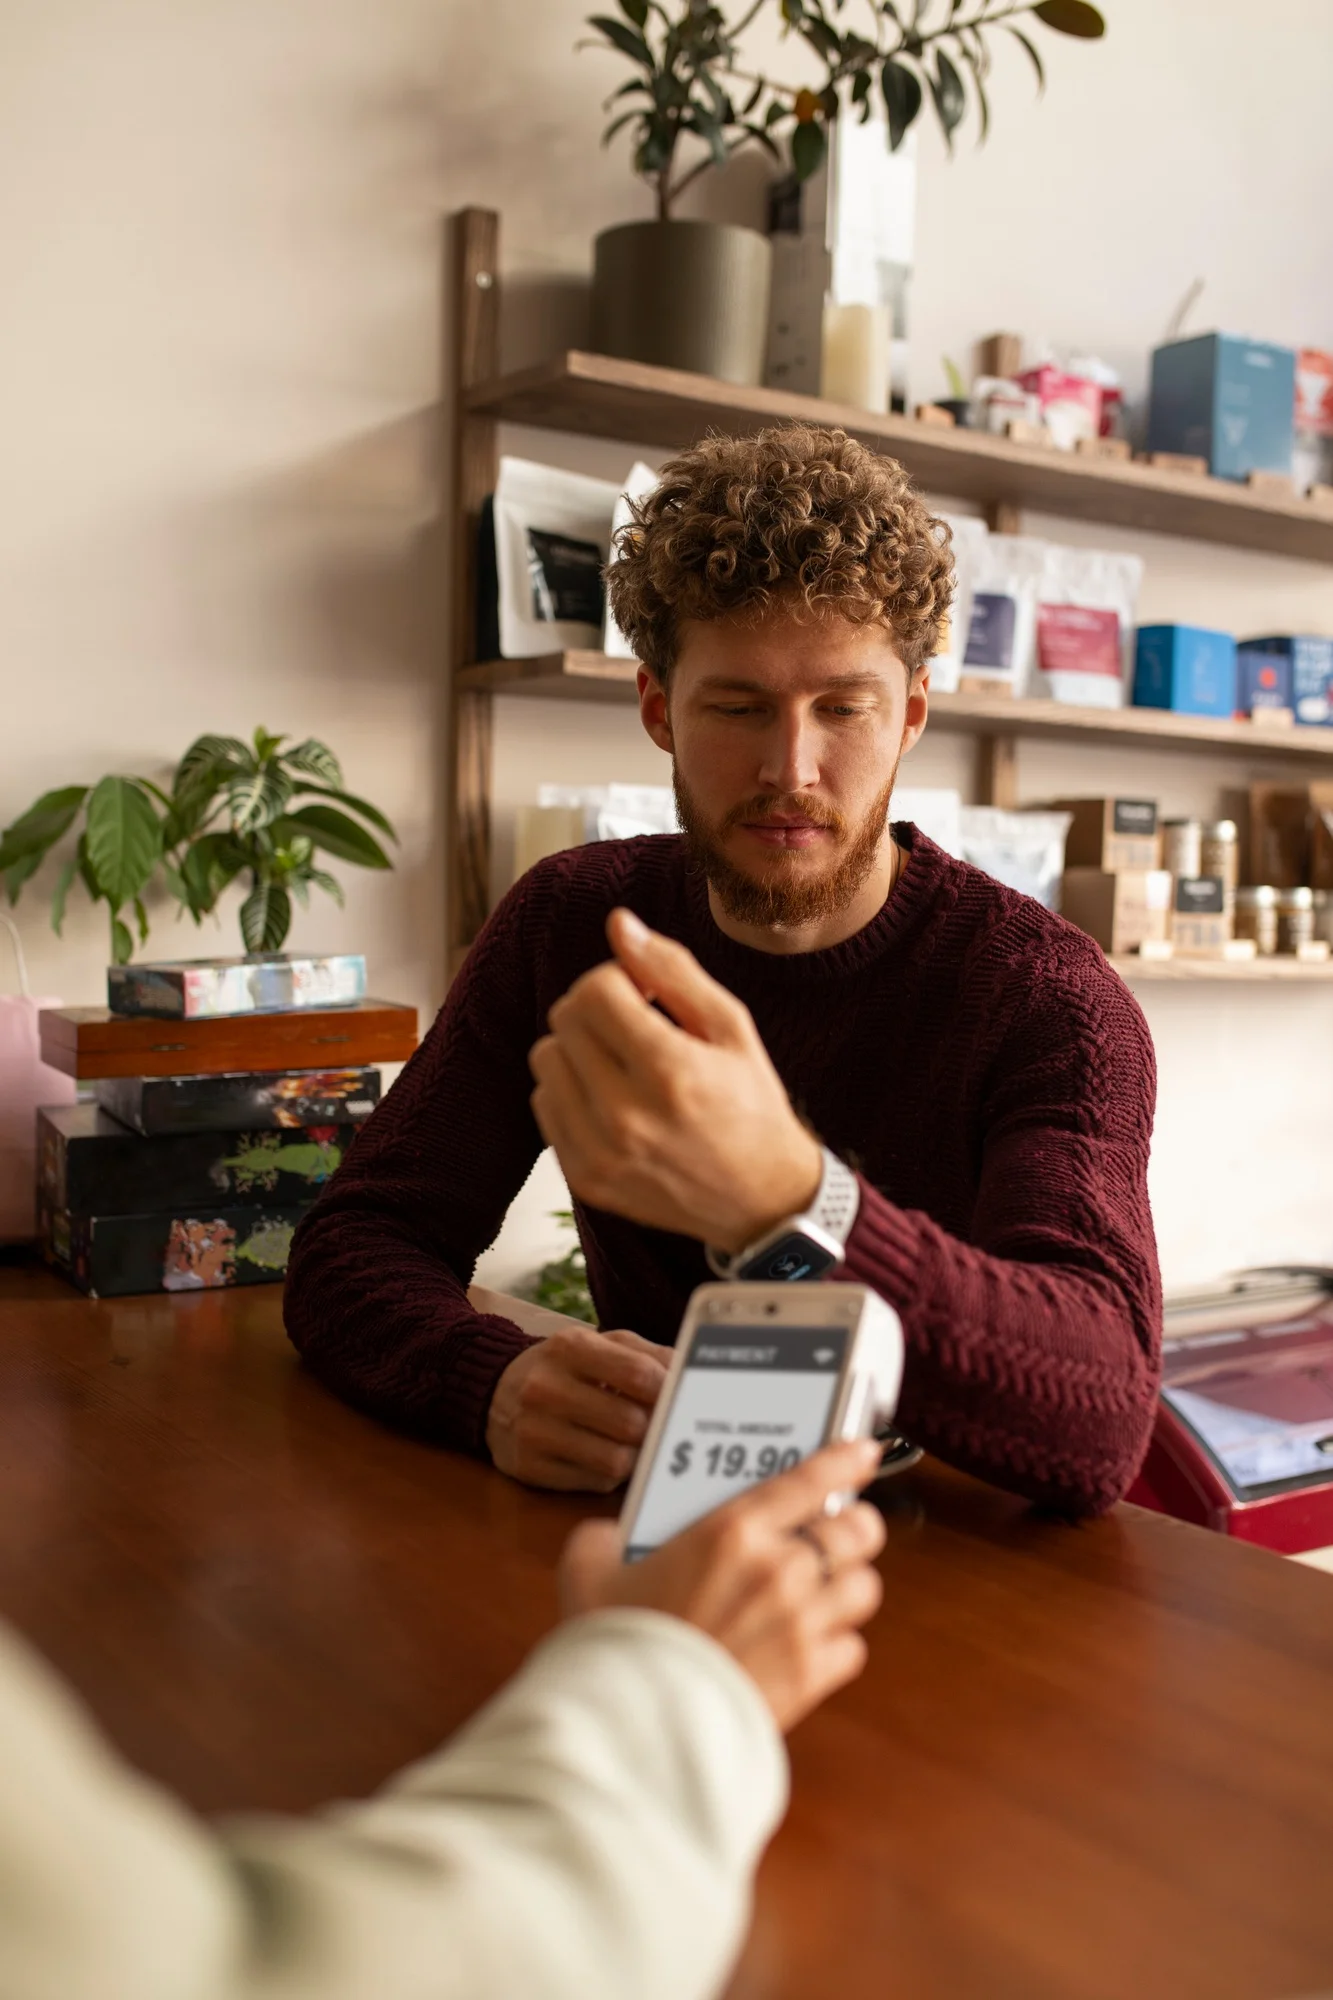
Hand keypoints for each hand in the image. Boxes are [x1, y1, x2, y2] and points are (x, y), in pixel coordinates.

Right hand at [486, 1325, 669, 1492]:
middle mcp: (546, 1387)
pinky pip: (595, 1482)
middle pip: (630, 1423)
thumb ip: (649, 1356)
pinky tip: (605, 1455)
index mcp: (570, 1347)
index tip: (683, 1401)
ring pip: (616, 1460)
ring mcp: (533, 1431)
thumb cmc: (566, 1368)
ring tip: (634, 1443)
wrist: (495, 1392)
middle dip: (654, 1429)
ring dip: (636, 1455)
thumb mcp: (602, 1345)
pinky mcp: (529, 1468)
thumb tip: (689, 1379)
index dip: (671, 1392)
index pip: (639, 1374)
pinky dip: (612, 1474)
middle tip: (661, 1427)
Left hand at [529, 909, 822, 1253]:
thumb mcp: (729, 1026)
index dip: (619, 979)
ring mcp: (599, 1151)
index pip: (595, 989)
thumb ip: (671, 970)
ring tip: (621, 1062)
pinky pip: (544, 1102)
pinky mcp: (584, 1176)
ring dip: (577, 1047)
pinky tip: (609, 1097)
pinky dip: (570, 1089)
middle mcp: (627, 1116)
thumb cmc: (750, 1104)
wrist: (760, 1197)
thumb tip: (619, 923)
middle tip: (635, 1025)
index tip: (645, 995)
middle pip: (565, 1018)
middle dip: (596, 1007)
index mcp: (670, 1070)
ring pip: (546, 1057)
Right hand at [559, 1438, 886, 1731]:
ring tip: (827, 1588)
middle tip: (841, 1529)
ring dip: (849, 1585)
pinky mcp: (810, 1675)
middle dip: (857, 1525)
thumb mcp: (589, 1573)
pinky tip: (809, 1646)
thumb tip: (606, 1538)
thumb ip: (602, 1541)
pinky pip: (851, 1648)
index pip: (812, 1477)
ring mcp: (801, 1622)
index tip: (862, 1453)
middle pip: (858, 1528)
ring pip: (864, 1586)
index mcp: (732, 1531)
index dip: (846, 1459)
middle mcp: (779, 1568)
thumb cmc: (615, 1647)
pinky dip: (837, 1646)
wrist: (634, 1728)